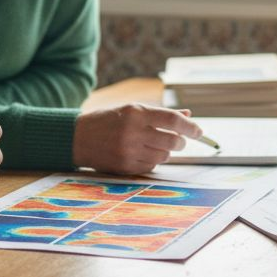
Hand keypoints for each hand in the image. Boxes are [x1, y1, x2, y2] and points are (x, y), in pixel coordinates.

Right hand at [72, 104, 202, 174]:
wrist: (77, 138)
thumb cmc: (108, 120)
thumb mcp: (132, 109)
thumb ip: (159, 113)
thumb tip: (187, 115)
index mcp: (136, 112)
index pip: (173, 120)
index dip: (191, 126)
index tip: (199, 131)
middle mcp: (133, 132)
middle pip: (173, 141)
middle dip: (180, 141)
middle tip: (178, 140)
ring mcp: (129, 151)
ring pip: (164, 156)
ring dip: (166, 152)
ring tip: (154, 145)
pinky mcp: (125, 167)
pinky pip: (151, 167)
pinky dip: (152, 161)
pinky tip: (141, 153)